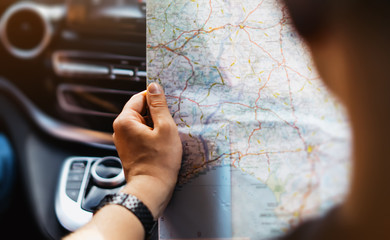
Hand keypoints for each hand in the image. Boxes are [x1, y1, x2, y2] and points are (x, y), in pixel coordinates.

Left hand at [113, 82, 181, 218]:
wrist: (151, 189)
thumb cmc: (159, 162)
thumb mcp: (165, 128)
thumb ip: (159, 105)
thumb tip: (154, 87)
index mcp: (125, 120)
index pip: (140, 97)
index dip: (156, 99)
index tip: (168, 105)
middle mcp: (120, 129)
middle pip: (140, 110)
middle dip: (156, 114)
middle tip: (170, 124)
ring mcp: (123, 141)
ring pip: (142, 123)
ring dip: (156, 126)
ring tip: (167, 137)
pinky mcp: (129, 150)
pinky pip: (141, 135)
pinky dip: (152, 136)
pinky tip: (162, 144)